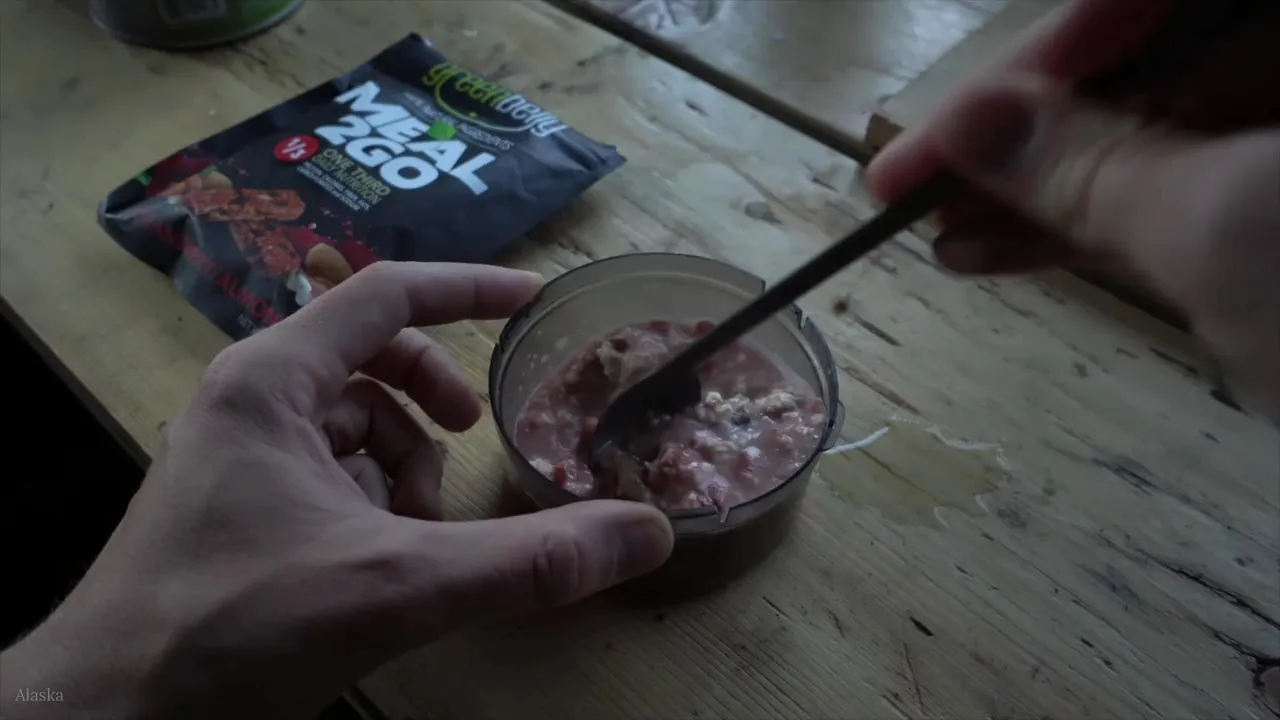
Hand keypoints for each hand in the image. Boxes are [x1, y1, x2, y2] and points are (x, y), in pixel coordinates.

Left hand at [0, 263, 674, 719]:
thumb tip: (648, 534)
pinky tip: (379, 562)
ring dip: (404, 465)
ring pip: (350, 421)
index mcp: (272, 379)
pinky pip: (325, 472)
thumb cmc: (238, 625)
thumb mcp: (398, 587)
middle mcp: (248, 400)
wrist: (111, 715)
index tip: (536, 300)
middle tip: (472, 436)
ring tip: (419, 533)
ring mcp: (236, 455)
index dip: (469, 289)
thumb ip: (528, 560)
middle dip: (432, 397)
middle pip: (369, 354)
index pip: (384, 294)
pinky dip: (371, 502)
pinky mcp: (234, 507)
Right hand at [866, 0, 1279, 420]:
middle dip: (1027, 134)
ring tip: (944, 242)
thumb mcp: (1228, 230)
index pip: (1142, 0)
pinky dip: (1104, 227)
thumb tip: (971, 124)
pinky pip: (1191, 193)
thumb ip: (1093, 163)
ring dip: (1050, 191)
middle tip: (919, 190)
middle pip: (1148, 62)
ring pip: (1164, 136)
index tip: (926, 141)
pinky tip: (1000, 257)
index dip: (1028, 67)